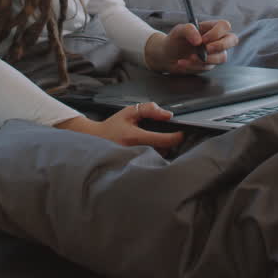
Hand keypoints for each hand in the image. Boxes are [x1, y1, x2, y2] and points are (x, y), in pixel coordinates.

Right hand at [54, 102, 183, 153]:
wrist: (95, 140)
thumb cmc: (112, 127)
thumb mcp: (129, 112)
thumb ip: (149, 110)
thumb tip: (167, 115)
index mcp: (134, 137)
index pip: (163, 140)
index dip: (176, 137)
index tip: (182, 133)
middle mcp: (134, 152)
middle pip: (164, 150)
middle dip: (169, 142)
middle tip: (168, 135)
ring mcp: (134, 162)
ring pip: (158, 157)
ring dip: (162, 149)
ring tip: (156, 141)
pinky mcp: (134, 168)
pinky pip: (151, 162)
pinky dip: (154, 155)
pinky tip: (150, 149)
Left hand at [144, 20, 237, 73]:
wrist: (166, 56)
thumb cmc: (174, 40)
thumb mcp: (178, 31)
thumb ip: (188, 29)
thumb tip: (199, 40)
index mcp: (211, 27)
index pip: (224, 26)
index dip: (217, 33)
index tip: (203, 39)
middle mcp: (216, 40)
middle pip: (233, 40)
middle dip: (220, 46)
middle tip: (206, 50)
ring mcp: (215, 53)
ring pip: (221, 57)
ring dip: (204, 59)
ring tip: (187, 58)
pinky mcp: (209, 65)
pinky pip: (207, 68)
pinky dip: (194, 66)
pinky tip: (182, 63)